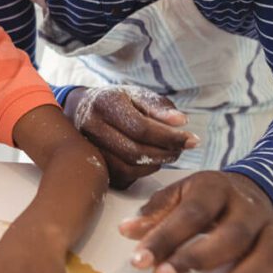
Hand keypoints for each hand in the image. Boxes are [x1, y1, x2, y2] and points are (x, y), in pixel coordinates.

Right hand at [65, 85, 197, 187]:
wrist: (81, 110)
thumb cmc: (117, 102)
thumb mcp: (136, 95)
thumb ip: (159, 106)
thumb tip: (181, 122)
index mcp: (105, 104)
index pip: (141, 127)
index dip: (170, 137)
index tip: (191, 139)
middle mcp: (92, 127)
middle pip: (135, 151)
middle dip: (165, 152)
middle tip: (180, 148)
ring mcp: (89, 148)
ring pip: (129, 167)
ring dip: (155, 163)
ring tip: (167, 153)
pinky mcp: (94, 165)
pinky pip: (123, 177)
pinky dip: (143, 172)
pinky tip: (150, 160)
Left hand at [119, 171, 272, 272]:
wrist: (254, 190)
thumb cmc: (207, 198)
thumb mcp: (179, 194)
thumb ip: (156, 213)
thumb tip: (127, 232)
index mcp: (216, 187)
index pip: (192, 212)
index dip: (165, 237)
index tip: (140, 261)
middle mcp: (250, 207)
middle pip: (231, 235)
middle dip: (197, 260)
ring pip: (268, 256)